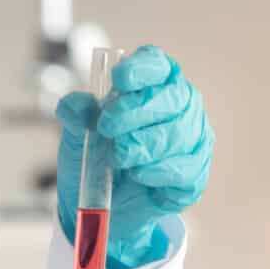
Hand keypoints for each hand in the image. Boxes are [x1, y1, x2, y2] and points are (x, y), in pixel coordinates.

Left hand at [55, 45, 213, 268]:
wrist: (101, 204)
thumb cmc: (96, 155)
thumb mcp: (78, 133)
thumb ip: (76, 115)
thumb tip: (75, 107)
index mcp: (152, 84)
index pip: (156, 64)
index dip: (142, 68)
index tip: (119, 78)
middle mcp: (179, 106)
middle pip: (171, 97)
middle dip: (136, 111)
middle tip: (106, 127)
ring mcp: (192, 139)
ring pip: (178, 134)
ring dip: (143, 145)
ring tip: (116, 157)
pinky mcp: (194, 173)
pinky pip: (184, 169)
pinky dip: (157, 172)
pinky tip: (138, 175)